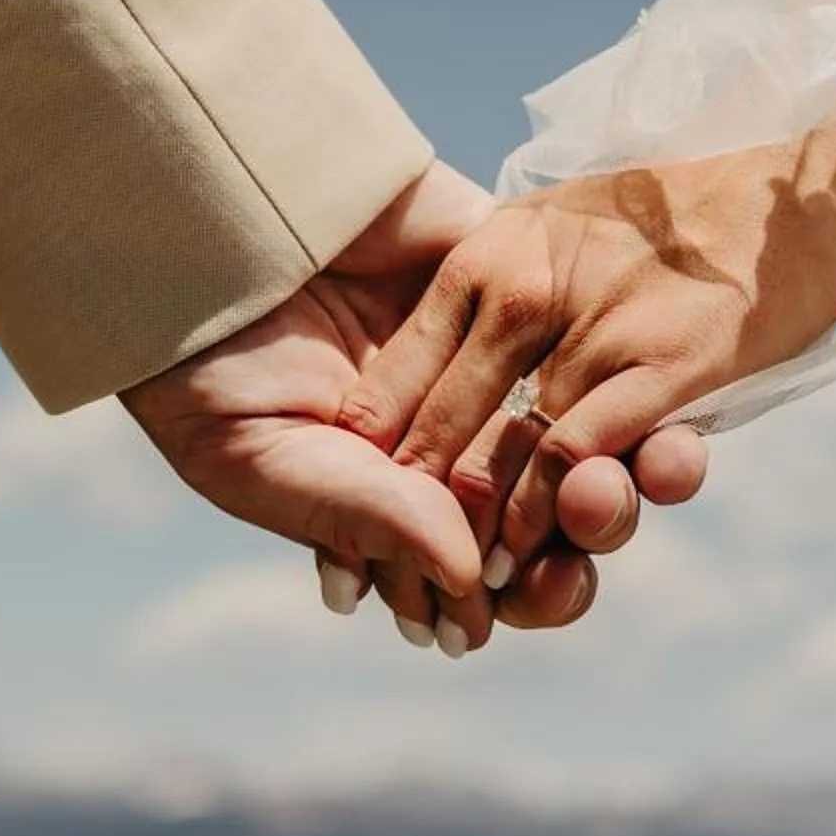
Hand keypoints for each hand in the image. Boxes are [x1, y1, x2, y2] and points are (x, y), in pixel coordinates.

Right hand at [122, 165, 706, 653]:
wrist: (207, 235)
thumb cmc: (212, 372)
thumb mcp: (270, 466)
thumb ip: (370, 522)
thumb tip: (467, 577)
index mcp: (419, 506)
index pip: (503, 572)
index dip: (529, 595)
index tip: (529, 600)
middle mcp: (477, 441)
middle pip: (571, 509)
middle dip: (590, 534)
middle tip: (576, 546)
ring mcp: (508, 362)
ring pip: (604, 428)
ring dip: (628, 467)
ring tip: (606, 483)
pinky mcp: (522, 282)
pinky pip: (600, 335)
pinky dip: (626, 376)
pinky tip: (628, 408)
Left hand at [339, 105, 835, 576]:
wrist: (799, 176)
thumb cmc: (686, 211)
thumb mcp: (569, 228)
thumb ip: (516, 287)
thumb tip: (463, 364)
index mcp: (493, 253)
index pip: (402, 366)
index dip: (375, 445)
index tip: (363, 499)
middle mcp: (525, 288)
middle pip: (436, 418)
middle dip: (409, 505)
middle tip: (390, 573)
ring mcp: (595, 327)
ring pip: (502, 449)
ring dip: (478, 528)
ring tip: (462, 579)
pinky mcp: (668, 362)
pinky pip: (577, 451)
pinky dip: (546, 511)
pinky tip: (531, 550)